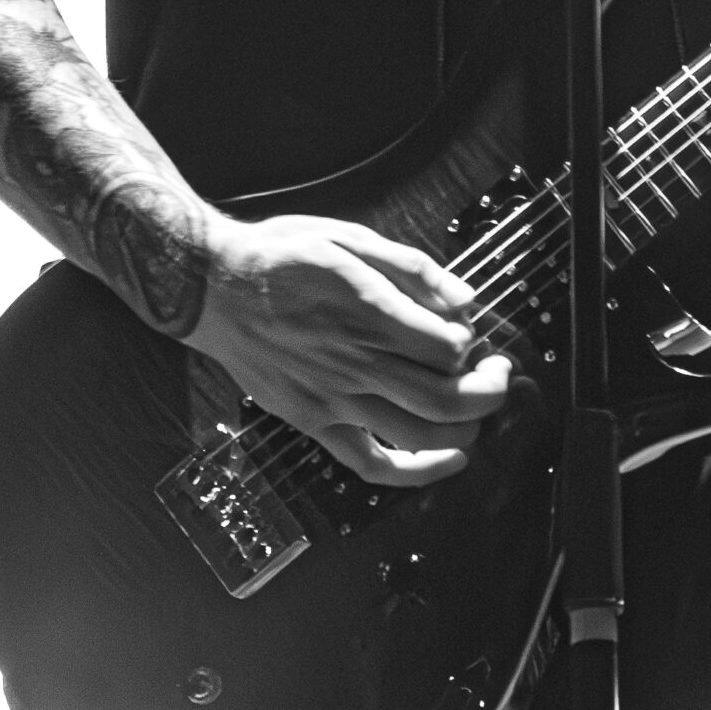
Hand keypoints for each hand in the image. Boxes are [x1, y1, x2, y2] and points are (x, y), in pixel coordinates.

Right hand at [185, 213, 511, 485]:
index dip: (473, 341)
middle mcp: (353, 362)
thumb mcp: (348, 238)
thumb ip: (412, 269)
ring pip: (419, 434)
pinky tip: (448, 459)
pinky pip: (371, 465)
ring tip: (478, 407)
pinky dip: (417, 471)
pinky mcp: (314, 421)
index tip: (471, 330)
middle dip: (490, 390)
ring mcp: (332, 399)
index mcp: (366, 312)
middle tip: (498, 371)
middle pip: (447, 398)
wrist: (212, 287)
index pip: (449, 347)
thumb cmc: (280, 256)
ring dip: (466, 428)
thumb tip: (465, 300)